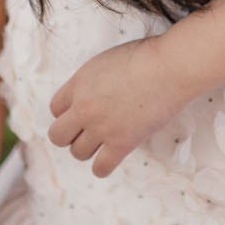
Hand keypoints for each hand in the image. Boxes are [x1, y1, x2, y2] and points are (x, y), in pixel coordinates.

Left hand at [47, 37, 194, 177]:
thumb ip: (93, 80)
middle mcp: (84, 108)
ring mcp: (101, 127)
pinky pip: (100, 168)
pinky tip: (112, 157)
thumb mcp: (107, 60)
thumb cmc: (146, 56)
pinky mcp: (122, 143)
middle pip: (57, 136)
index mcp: (79, 83)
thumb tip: (95, 93)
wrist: (169, 67)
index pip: (55, 109)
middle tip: (86, 131)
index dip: (68, 113)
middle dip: (70, 135)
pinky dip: (103, 167)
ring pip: (77, 153)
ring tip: (103, 142)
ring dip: (88, 149)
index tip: (80, 113)